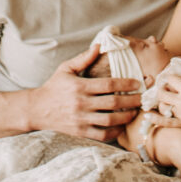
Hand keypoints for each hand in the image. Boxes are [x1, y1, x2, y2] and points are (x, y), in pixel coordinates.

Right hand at [26, 50, 141, 141]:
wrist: (37, 109)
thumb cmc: (54, 86)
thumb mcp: (66, 68)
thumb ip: (83, 59)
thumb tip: (99, 46)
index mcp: (80, 86)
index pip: (108, 85)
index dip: (126, 84)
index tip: (137, 83)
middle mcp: (81, 104)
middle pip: (113, 103)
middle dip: (131, 100)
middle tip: (143, 98)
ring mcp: (81, 120)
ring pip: (110, 120)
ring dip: (126, 117)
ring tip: (135, 112)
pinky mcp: (80, 132)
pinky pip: (101, 135)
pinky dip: (114, 132)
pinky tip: (121, 127)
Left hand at [150, 69, 180, 145]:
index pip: (170, 78)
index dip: (168, 78)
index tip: (168, 80)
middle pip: (162, 92)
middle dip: (161, 90)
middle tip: (163, 90)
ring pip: (162, 106)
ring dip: (160, 103)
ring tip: (162, 101)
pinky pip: (165, 122)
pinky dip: (154, 119)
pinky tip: (147, 115)